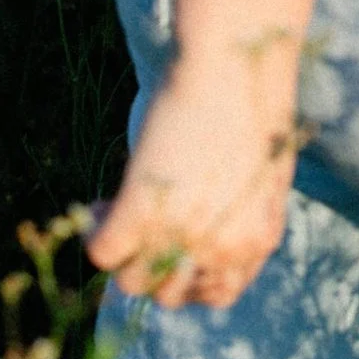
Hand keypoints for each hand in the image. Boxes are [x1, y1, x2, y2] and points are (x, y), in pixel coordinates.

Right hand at [86, 59, 300, 309]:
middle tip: (142, 229)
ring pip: (133, 281)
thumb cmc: (254, 101)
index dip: (191, 275)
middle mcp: (220, 250)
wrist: (238, 64)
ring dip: (123, 255)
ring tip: (118, 211)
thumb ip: (243, 210)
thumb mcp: (263, 171)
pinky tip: (103, 202)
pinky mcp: (139, 210)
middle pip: (171, 294)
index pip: (218, 294)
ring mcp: (180, 235)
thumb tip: (212, 219)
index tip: (175, 247)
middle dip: (154, 266)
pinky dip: (95, 232)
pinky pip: (104, 250)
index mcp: (257, 241)